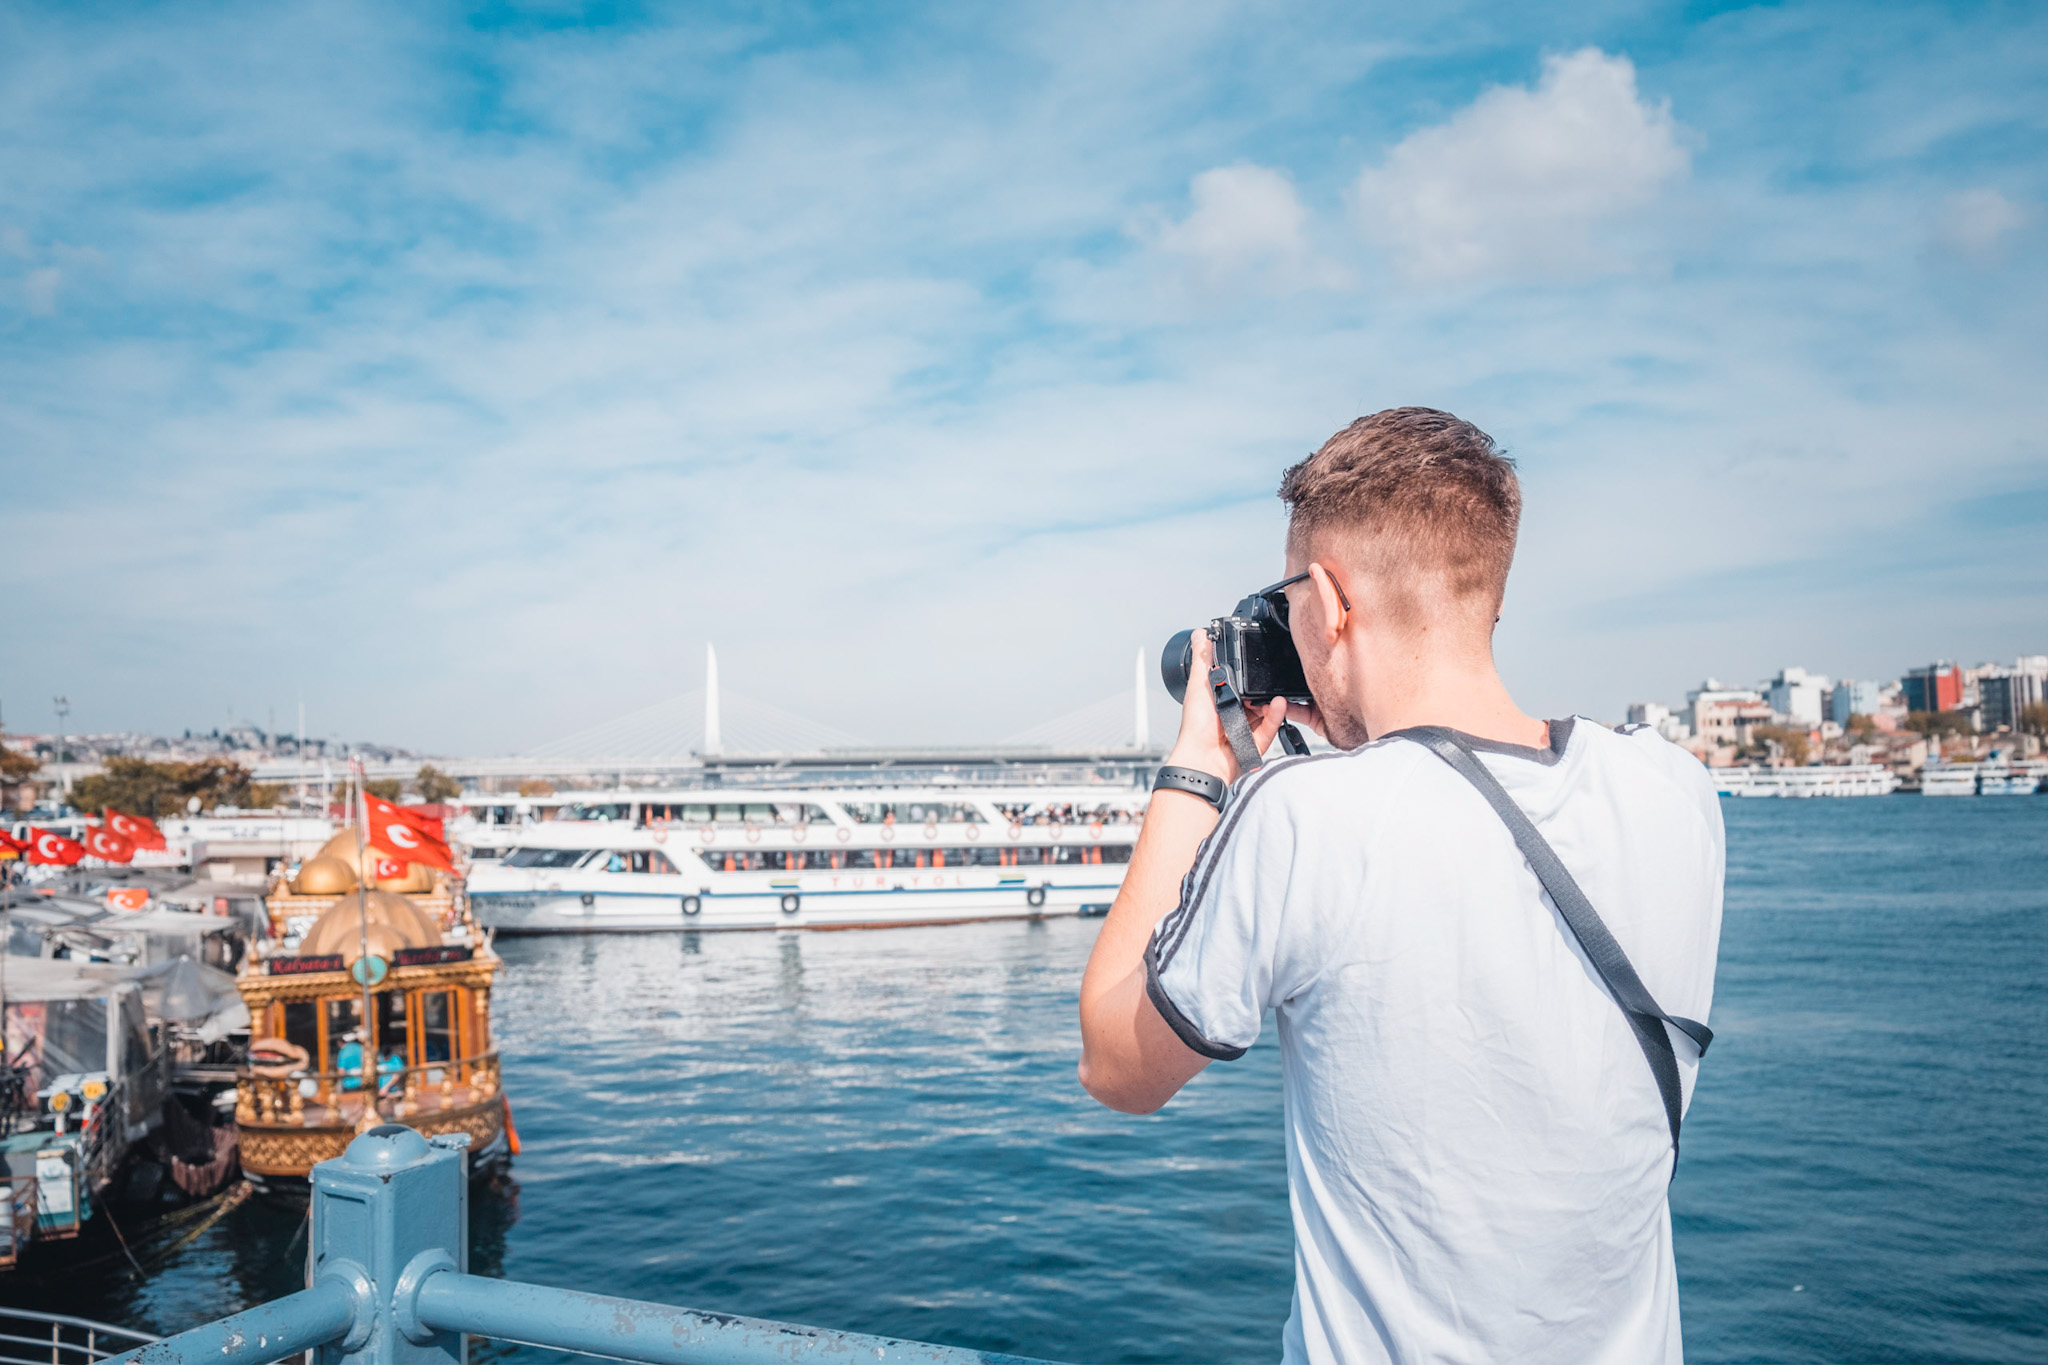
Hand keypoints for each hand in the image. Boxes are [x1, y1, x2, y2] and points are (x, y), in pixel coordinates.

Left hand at [1164, 629, 1289, 783]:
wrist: (1202, 760)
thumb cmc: (1195, 727)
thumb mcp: (1198, 685)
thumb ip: (1202, 660)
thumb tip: (1199, 634)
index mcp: (1220, 699)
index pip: (1238, 680)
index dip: (1246, 670)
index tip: (1256, 656)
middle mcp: (1233, 713)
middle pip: (1256, 694)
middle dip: (1262, 686)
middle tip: (1265, 675)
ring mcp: (1246, 727)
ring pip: (1266, 709)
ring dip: (1271, 700)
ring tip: (1273, 691)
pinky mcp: (1257, 741)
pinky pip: (1272, 725)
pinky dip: (1276, 714)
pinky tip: (1278, 703)